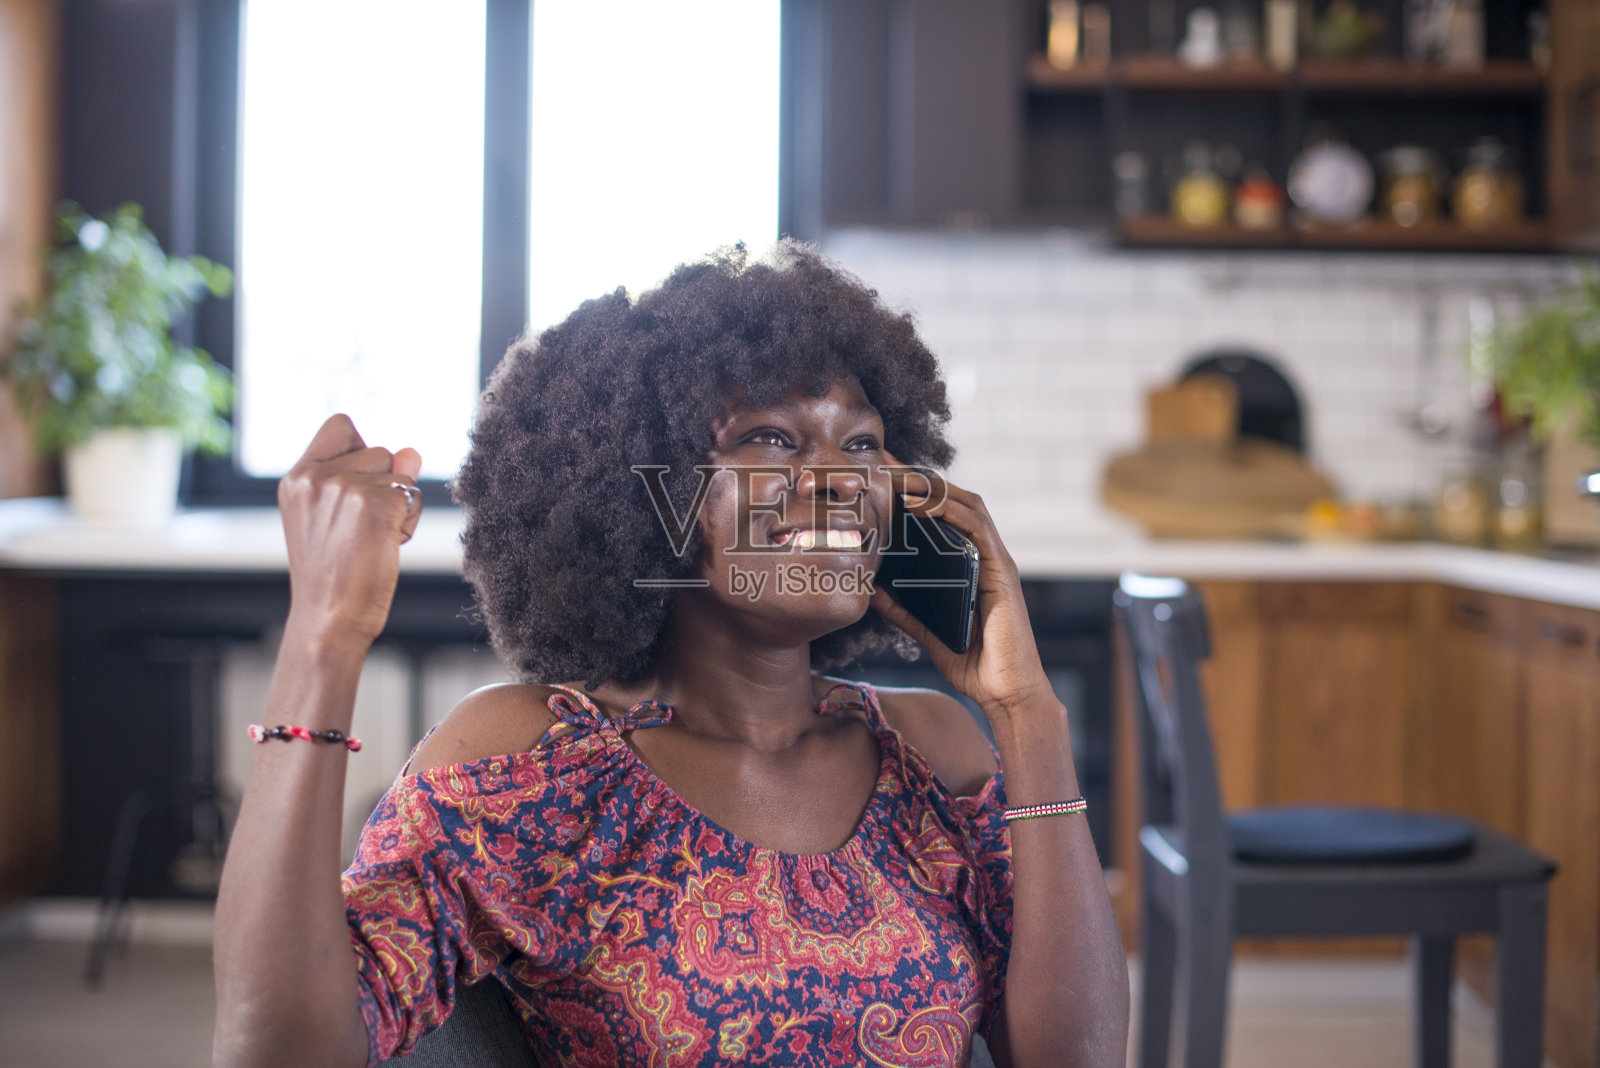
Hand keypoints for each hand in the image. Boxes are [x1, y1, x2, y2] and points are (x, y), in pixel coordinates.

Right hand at [277, 414, 422, 646]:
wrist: (329, 619)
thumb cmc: (336, 576)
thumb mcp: (342, 520)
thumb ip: (370, 478)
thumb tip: (412, 452)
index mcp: (297, 479)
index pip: (341, 426)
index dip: (362, 450)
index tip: (359, 487)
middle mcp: (315, 477)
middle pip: (379, 450)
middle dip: (384, 485)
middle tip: (363, 530)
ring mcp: (344, 487)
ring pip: (401, 472)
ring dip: (400, 503)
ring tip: (373, 539)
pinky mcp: (375, 503)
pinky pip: (414, 494)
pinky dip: (410, 520)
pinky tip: (388, 545)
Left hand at [869, 460, 1054, 720]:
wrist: (1007, 694)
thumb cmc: (975, 666)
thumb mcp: (928, 632)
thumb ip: (904, 611)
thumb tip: (871, 591)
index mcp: (969, 564)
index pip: (942, 514)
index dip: (914, 491)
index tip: (880, 477)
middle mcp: (985, 555)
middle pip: (953, 500)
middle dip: (919, 477)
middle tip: (882, 463)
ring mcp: (995, 560)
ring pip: (966, 504)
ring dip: (931, 486)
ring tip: (895, 477)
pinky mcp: (1001, 571)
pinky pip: (976, 529)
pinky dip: (948, 511)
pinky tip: (918, 505)